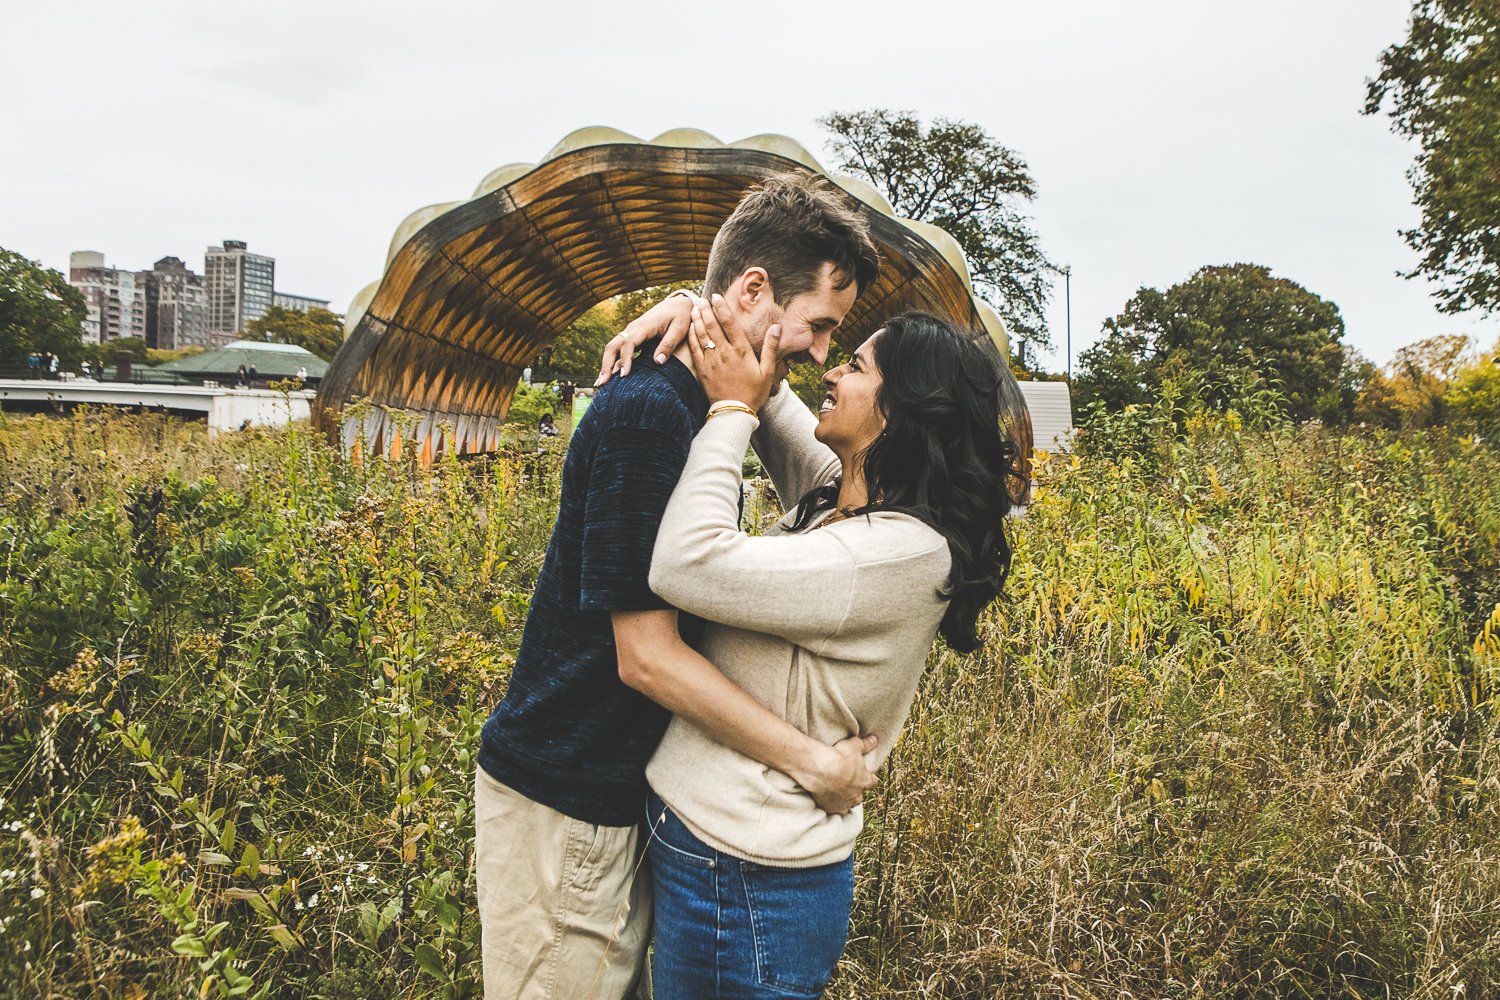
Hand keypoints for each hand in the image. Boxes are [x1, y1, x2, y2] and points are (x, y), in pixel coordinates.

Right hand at [595, 292, 694, 385]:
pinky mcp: (632, 337)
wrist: (677, 304)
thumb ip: (668, 345)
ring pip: (612, 348)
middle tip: (602, 384)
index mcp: (644, 327)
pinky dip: (612, 362)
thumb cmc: (680, 317)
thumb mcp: (679, 329)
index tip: (624, 375)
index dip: (625, 359)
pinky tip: (610, 376)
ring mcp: (630, 333)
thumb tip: (658, 362)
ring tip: (601, 384)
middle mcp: (633, 329)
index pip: (628, 343)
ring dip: (605, 365)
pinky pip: (618, 349)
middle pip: (613, 346)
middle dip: (606, 364)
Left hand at [687, 294, 780, 411]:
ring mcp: (712, 361)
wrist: (735, 412)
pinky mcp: (702, 370)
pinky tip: (690, 328)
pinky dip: (692, 336)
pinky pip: (695, 349)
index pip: (729, 323)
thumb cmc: (754, 392)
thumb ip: (771, 348)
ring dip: (697, 320)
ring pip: (701, 335)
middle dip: (707, 310)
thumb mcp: (768, 371)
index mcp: (741, 351)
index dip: (722, 308)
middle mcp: (725, 353)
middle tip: (703, 299)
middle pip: (712, 325)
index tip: (716, 297)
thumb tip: (777, 327)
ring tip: (695, 308)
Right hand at [793, 734, 878, 814]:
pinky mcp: (831, 809)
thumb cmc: (839, 757)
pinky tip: (825, 797)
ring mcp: (844, 804)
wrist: (820, 769)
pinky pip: (833, 809)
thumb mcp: (854, 745)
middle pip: (860, 795)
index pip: (873, 782)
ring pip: (847, 804)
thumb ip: (866, 744)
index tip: (864, 774)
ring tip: (835, 790)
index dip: (868, 778)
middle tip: (846, 782)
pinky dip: (831, 804)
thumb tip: (875, 739)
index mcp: (865, 781)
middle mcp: (857, 796)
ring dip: (843, 798)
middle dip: (855, 790)